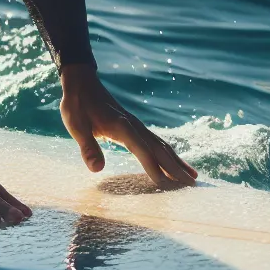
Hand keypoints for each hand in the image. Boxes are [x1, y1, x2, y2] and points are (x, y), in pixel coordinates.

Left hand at [60, 63, 197, 188]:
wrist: (81, 83)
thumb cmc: (77, 106)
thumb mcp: (76, 126)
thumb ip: (87, 147)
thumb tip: (96, 169)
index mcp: (122, 127)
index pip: (142, 151)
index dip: (154, 168)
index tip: (166, 186)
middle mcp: (134, 126)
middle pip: (159, 149)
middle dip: (176, 168)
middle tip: (193, 186)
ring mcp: (137, 125)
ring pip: (162, 145)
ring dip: (177, 161)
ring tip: (193, 177)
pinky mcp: (135, 126)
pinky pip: (156, 142)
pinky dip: (169, 154)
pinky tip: (174, 161)